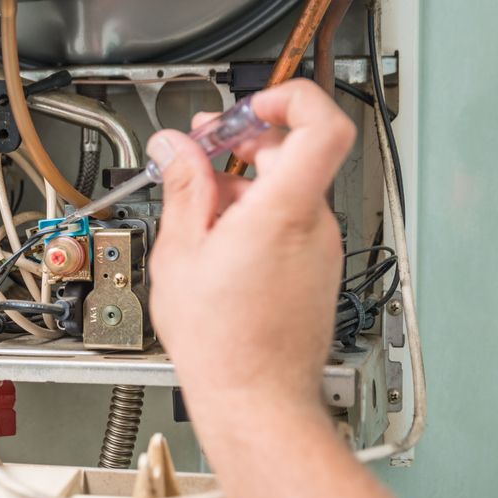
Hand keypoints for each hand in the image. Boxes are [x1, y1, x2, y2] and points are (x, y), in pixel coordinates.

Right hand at [147, 79, 355, 453]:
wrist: (255, 397)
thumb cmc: (223, 342)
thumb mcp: (181, 253)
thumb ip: (182, 188)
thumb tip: (175, 148)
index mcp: (284, 210)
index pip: (322, 123)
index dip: (289, 99)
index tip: (251, 107)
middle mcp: (314, 225)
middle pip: (294, 154)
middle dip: (244, 143)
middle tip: (199, 151)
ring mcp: (321, 250)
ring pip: (288, 192)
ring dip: (244, 187)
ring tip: (198, 211)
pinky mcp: (317, 272)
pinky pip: (291, 226)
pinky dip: (257, 220)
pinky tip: (219, 245)